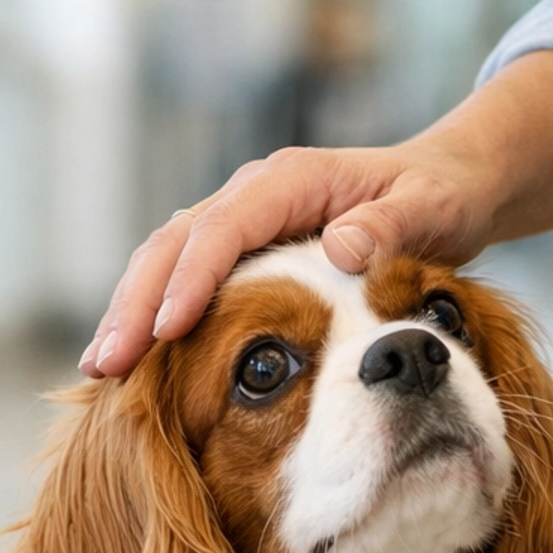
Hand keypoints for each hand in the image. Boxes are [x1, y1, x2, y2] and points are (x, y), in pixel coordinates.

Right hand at [80, 137, 496, 376]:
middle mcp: (255, 195)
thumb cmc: (442, 197)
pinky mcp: (244, 248)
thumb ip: (392, 228)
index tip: (164, 334)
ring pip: (167, 261)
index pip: (221, 231)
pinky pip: (187, 279)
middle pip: (174, 245)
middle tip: (105, 366)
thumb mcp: (431, 211)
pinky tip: (138, 364)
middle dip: (135, 305)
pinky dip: (157, 316)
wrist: (450, 184)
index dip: (189, 282)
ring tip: (102, 371)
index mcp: (291, 181)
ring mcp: (243, 221)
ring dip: (132, 313)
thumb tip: (341, 246)